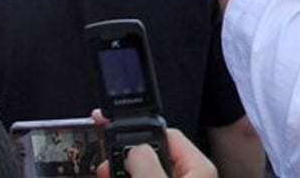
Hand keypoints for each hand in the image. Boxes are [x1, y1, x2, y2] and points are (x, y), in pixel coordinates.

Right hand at [93, 123, 214, 177]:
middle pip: (151, 155)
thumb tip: (134, 148)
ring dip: (119, 170)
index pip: (168, 135)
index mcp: (197, 169)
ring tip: (102, 171)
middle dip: (124, 154)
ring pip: (142, 172)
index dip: (138, 132)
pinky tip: (108, 176)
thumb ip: (148, 166)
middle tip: (103, 157)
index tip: (114, 127)